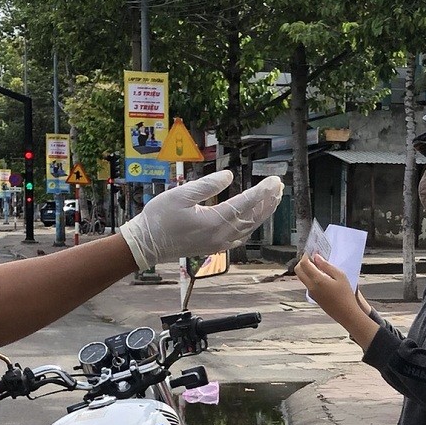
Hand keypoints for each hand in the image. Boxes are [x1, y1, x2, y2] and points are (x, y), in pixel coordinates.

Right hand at [120, 170, 284, 270]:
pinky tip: (252, 218)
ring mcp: (218, 244)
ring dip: (262, 212)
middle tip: (279, 186)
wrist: (146, 245)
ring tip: (272, 198)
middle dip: (268, 201)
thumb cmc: (159, 217)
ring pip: (248, 228)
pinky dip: (250, 225)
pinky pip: (239, 237)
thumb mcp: (180, 195)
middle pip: (252, 217)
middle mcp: (220, 235)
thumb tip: (228, 176)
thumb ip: (207, 185)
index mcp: (213, 221)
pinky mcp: (214, 247)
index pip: (246, 204)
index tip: (275, 181)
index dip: (262, 192)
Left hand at [295, 255, 378, 348]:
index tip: (312, 251)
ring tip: (319, 266)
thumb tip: (316, 257)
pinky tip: (322, 277)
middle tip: (313, 258)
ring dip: (306, 270)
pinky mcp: (314, 297)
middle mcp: (310, 286)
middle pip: (298, 270)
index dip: (306, 255)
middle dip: (302, 262)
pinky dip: (310, 277)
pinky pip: (307, 284)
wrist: (346, 314)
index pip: (304, 264)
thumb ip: (327, 266)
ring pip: (302, 277)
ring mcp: (311, 293)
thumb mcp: (340, 276)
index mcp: (317, 280)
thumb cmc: (346, 294)